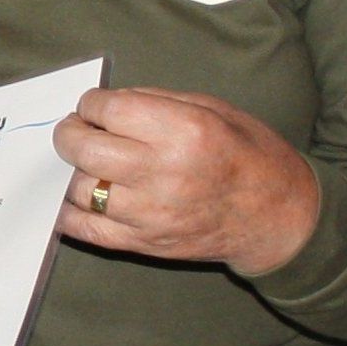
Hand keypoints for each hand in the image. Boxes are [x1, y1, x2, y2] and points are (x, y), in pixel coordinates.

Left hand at [54, 87, 320, 277]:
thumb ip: (155, 101)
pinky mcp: (143, 244)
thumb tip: (106, 103)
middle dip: (70, 133)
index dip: (91, 103)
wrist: (278, 217)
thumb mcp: (211, 108)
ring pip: (79, 188)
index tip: (94, 106)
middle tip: (77, 130)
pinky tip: (73, 196)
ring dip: (73, 170)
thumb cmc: (248, 154)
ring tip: (86, 162)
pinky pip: (85, 230)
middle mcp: (162, 172)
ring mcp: (149, 214)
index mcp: (183, 130)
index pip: (107, 110)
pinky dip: (68, 211)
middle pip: (83, 148)